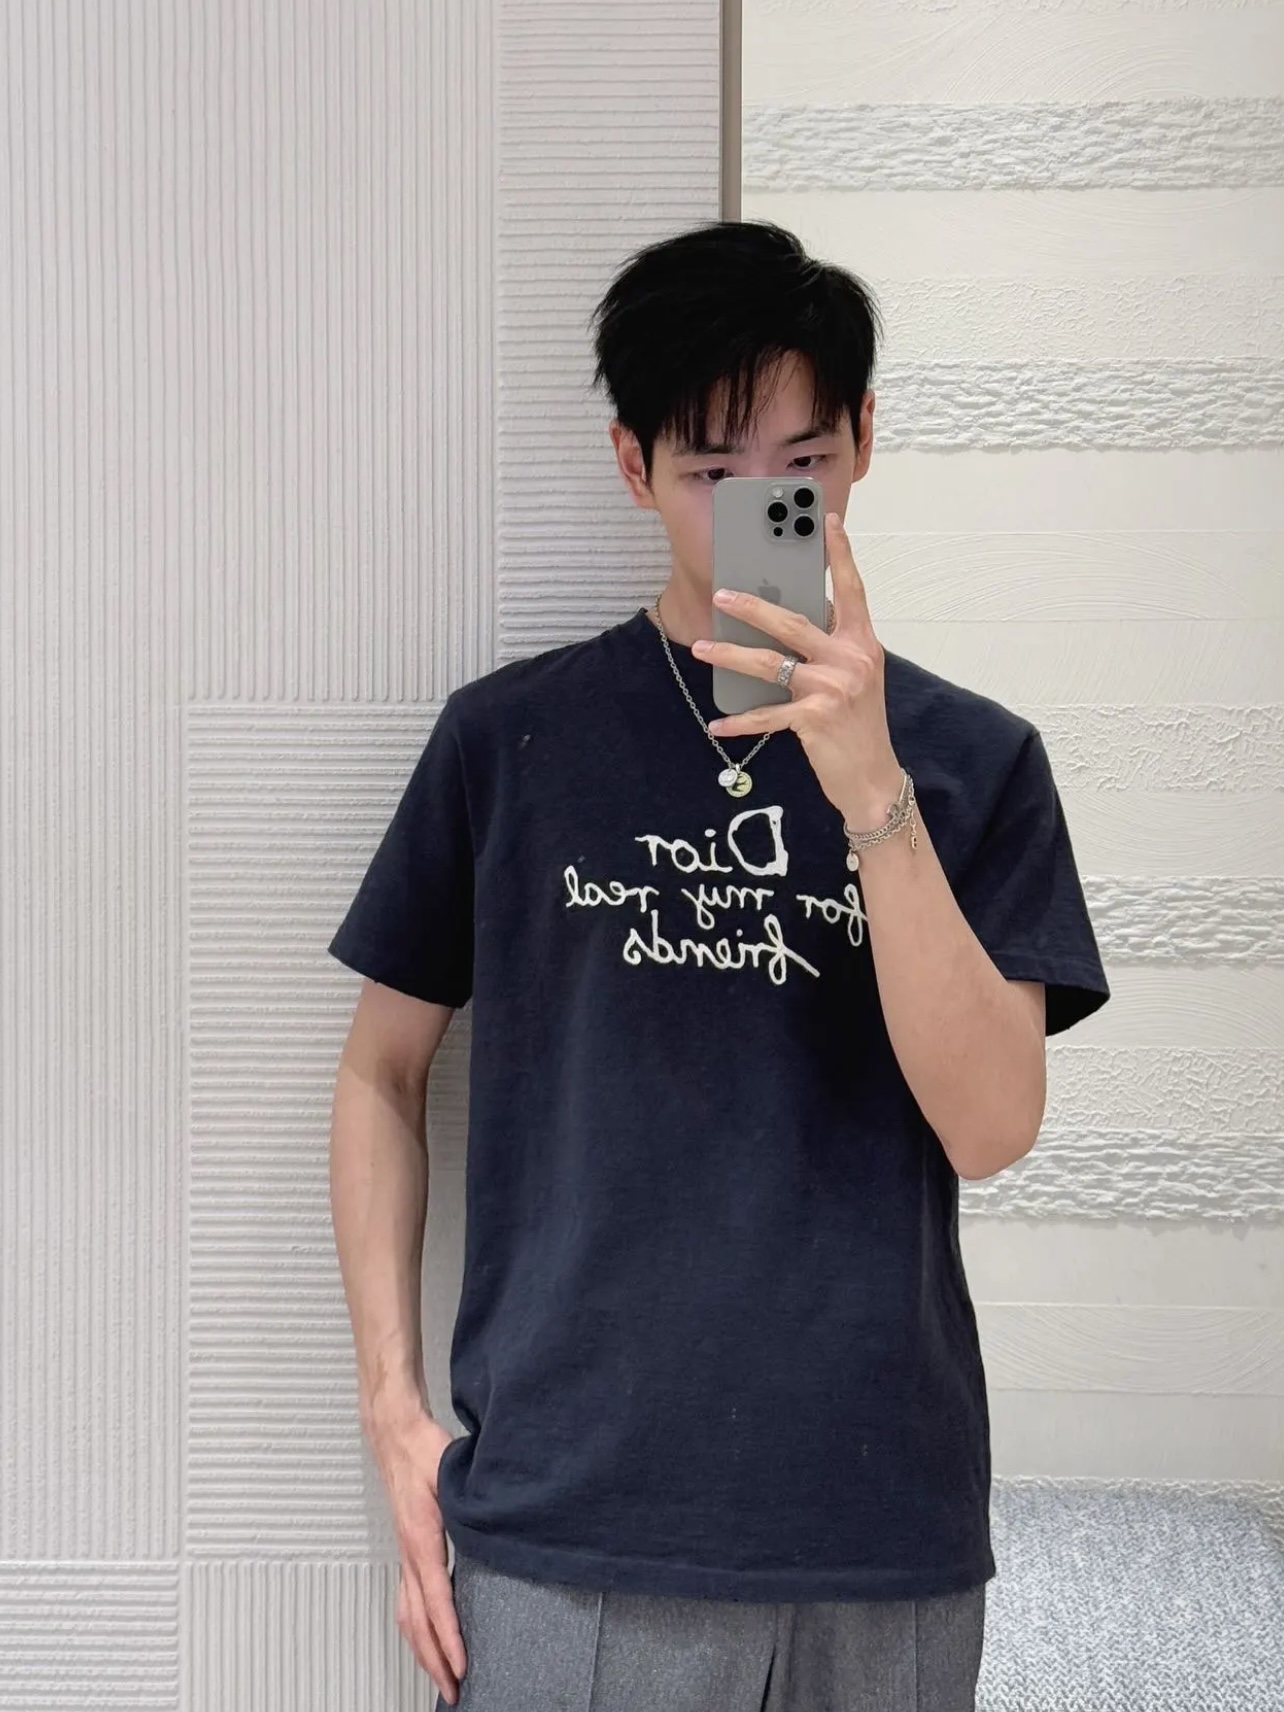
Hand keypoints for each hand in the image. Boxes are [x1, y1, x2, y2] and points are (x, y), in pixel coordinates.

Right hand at [370, 1407, 467, 1703]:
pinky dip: (417, 1631)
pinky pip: (407, 1602)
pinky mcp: (408, 1553)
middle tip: (455, 1691)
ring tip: (442, 1678)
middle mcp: (409, 1554)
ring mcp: (405, 1556)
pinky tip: (430, 1641)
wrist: (396, 1435)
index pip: (437, 1599)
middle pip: (417, 1622)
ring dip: (423, 1652)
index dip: (449, 1637)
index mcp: (422, 1538)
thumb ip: (473, 1501)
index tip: (462, 1665)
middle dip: (434, 1661)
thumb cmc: (425, 1450)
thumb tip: (498, 1523)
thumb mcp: (454, 1472)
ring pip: (407, 1617)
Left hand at [694, 511, 903, 828]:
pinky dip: (739, 722)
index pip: (851, 590)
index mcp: (862, 643)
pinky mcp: (815, 720)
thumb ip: (829, 648)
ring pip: (771, 663)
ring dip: (731, 656)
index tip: (825, 520)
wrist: (873, 779)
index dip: (840, 554)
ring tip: (703, 648)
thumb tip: (788, 621)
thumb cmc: (858, 726)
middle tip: (721, 593)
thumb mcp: (854, 678)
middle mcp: (850, 660)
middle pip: (794, 622)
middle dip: (754, 607)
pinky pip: (767, 715)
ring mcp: (833, 689)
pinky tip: (717, 724)